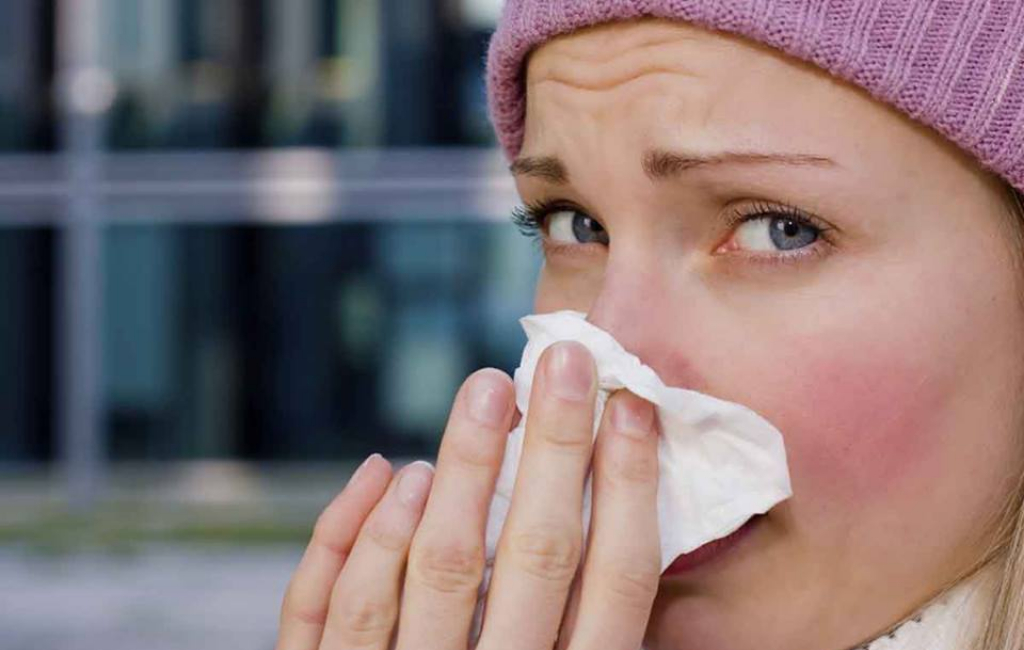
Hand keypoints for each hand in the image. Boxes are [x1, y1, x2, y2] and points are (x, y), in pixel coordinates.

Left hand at [275, 341, 660, 649]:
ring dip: (460, 471)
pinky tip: (390, 471)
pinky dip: (355, 534)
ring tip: (482, 397)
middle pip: (530, 557)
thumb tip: (614, 524)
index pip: (614, 585)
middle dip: (551, 451)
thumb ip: (588, 637)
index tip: (634, 409)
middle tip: (561, 361)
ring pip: (432, 566)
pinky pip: (328, 608)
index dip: (629, 491)